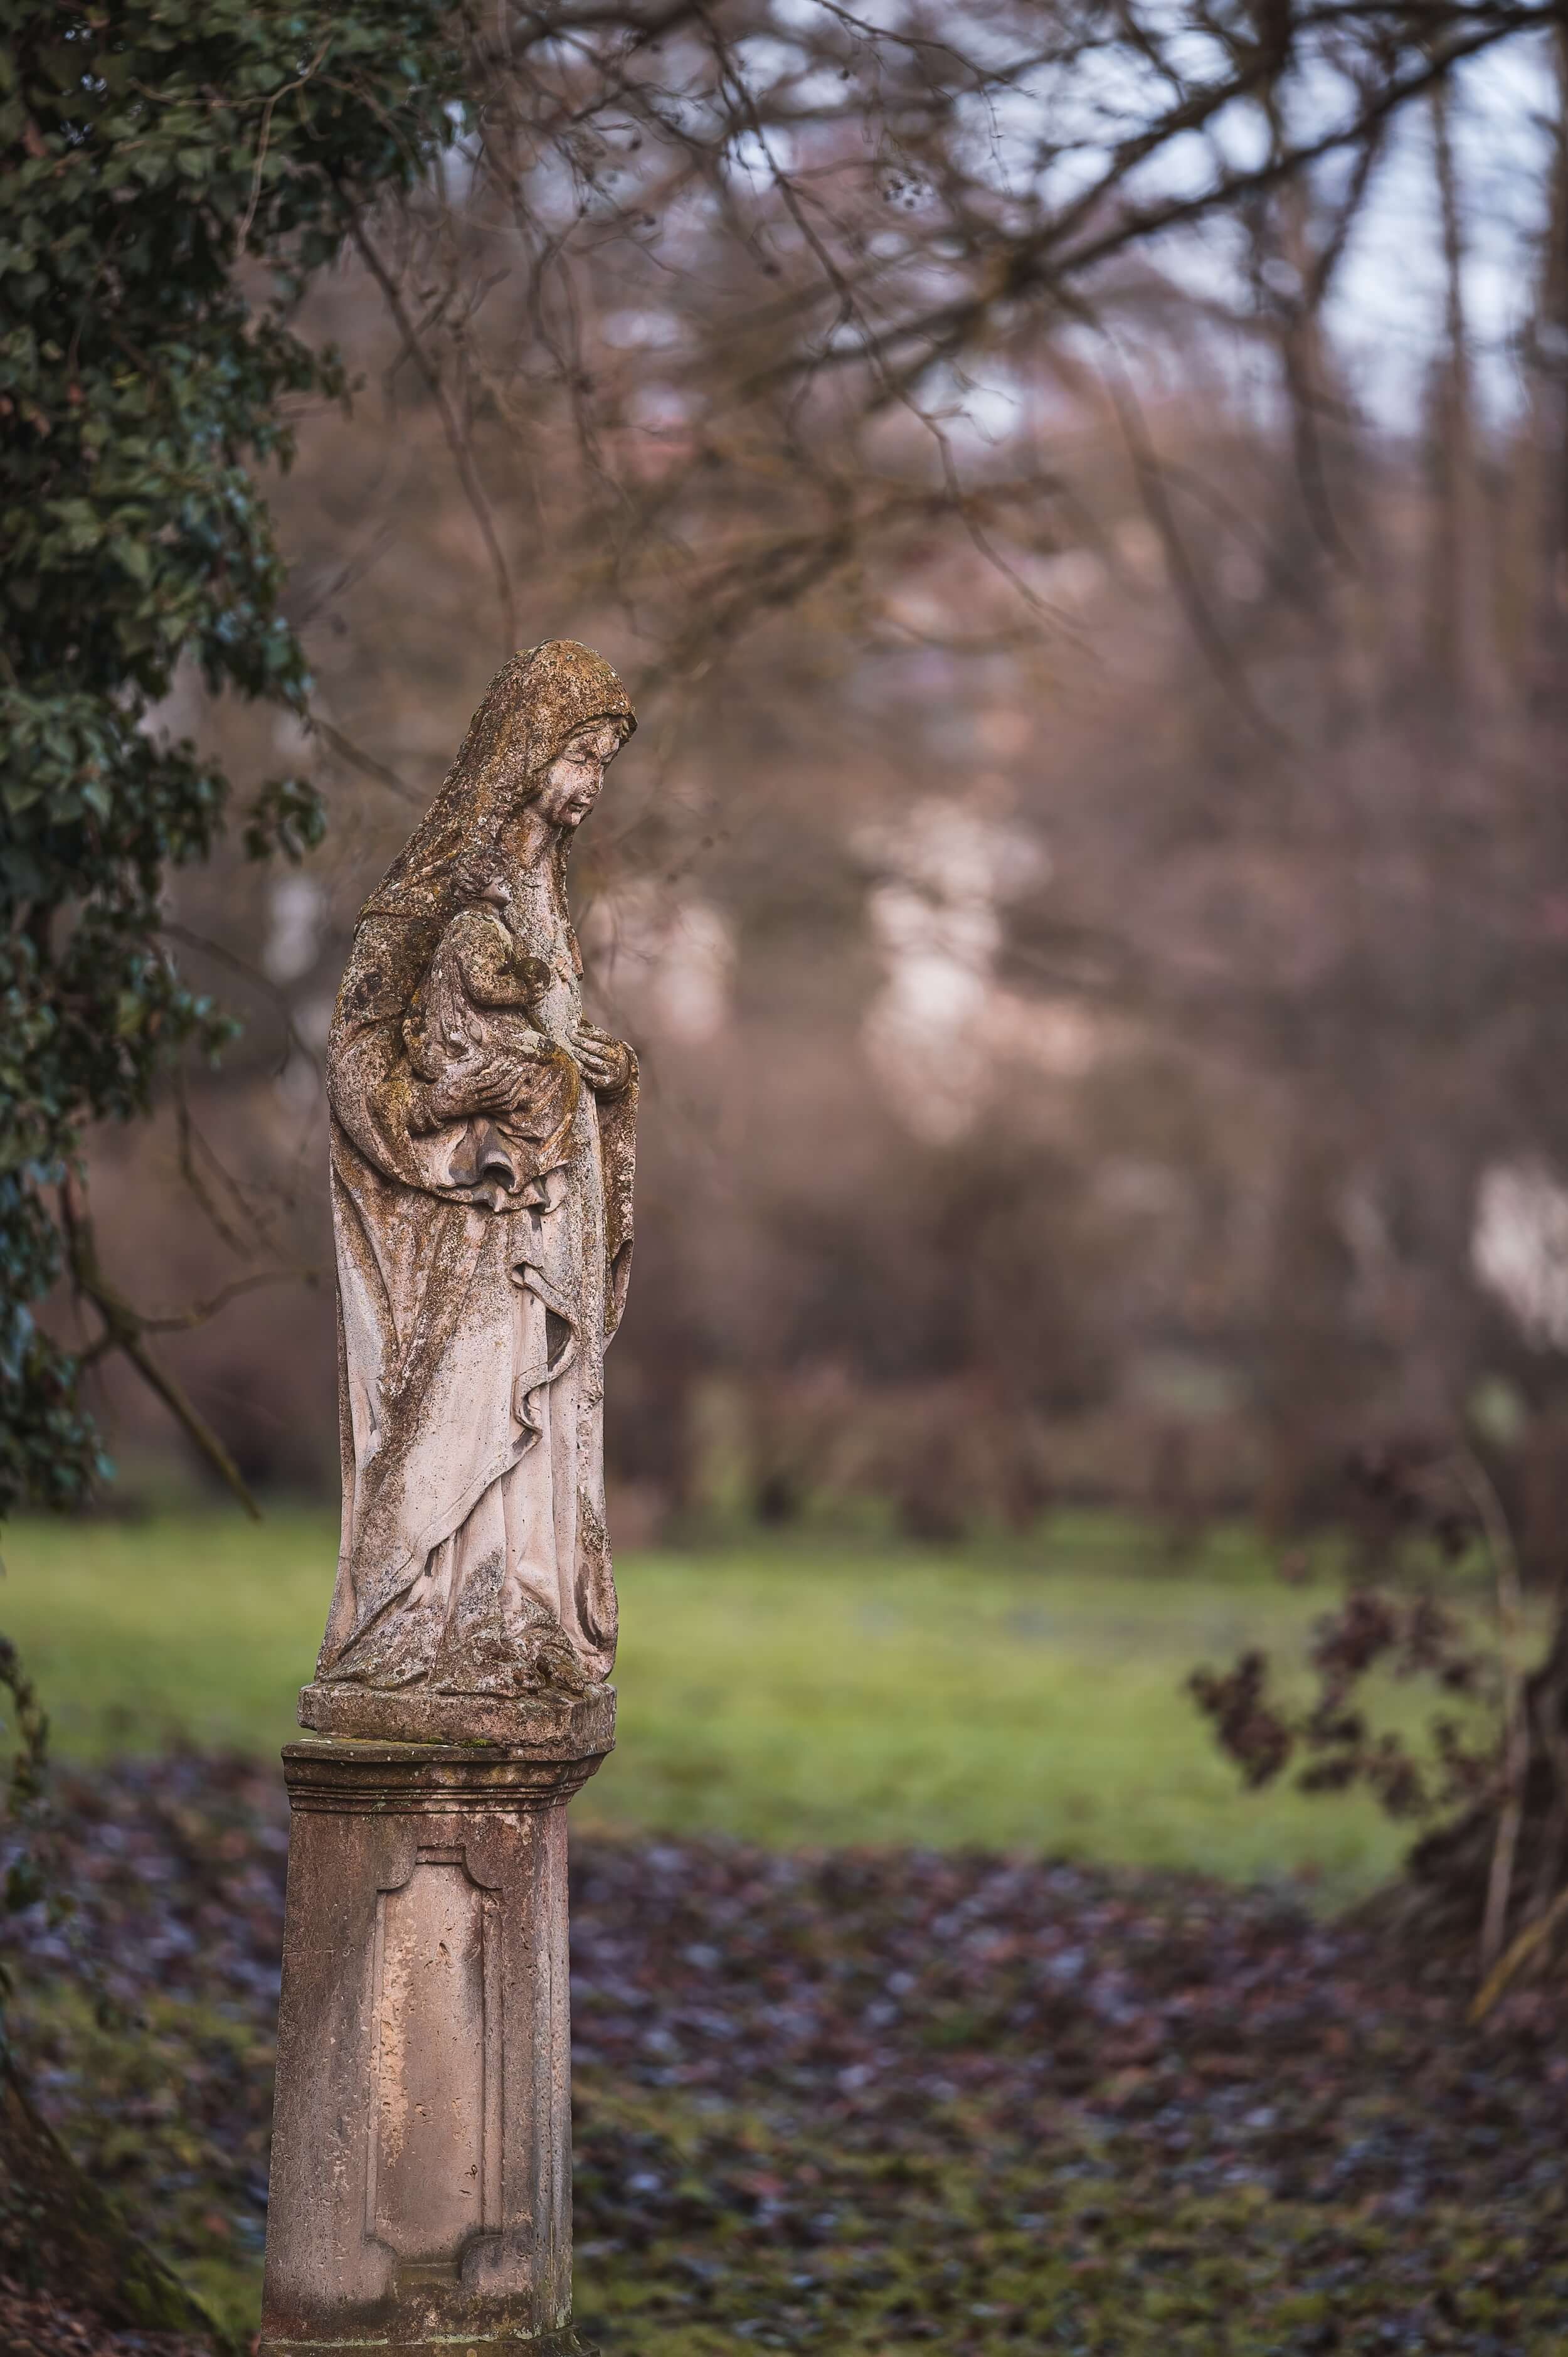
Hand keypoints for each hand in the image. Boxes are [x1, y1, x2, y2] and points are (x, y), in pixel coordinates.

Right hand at [410, 1041, 547, 1129]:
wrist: (438, 1105)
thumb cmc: (447, 1083)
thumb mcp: (455, 1069)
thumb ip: (473, 1062)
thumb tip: (491, 1054)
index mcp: (462, 1081)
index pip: (479, 1068)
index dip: (491, 1060)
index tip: (498, 1052)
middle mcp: (471, 1093)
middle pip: (495, 1083)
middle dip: (509, 1072)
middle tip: (517, 1063)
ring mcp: (478, 1103)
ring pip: (501, 1095)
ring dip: (514, 1083)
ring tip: (521, 1072)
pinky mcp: (483, 1109)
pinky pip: (501, 1106)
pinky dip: (512, 1097)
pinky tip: (518, 1088)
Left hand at [570, 1023, 633, 1094]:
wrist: (618, 1078)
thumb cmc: (606, 1057)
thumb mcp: (604, 1045)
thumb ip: (590, 1034)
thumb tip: (573, 1021)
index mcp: (616, 1047)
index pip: (603, 1037)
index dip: (589, 1033)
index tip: (575, 1030)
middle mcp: (616, 1059)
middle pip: (600, 1050)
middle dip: (584, 1043)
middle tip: (571, 1037)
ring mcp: (612, 1071)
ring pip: (596, 1062)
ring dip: (583, 1055)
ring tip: (573, 1050)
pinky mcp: (605, 1083)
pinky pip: (593, 1076)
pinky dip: (584, 1070)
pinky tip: (576, 1064)